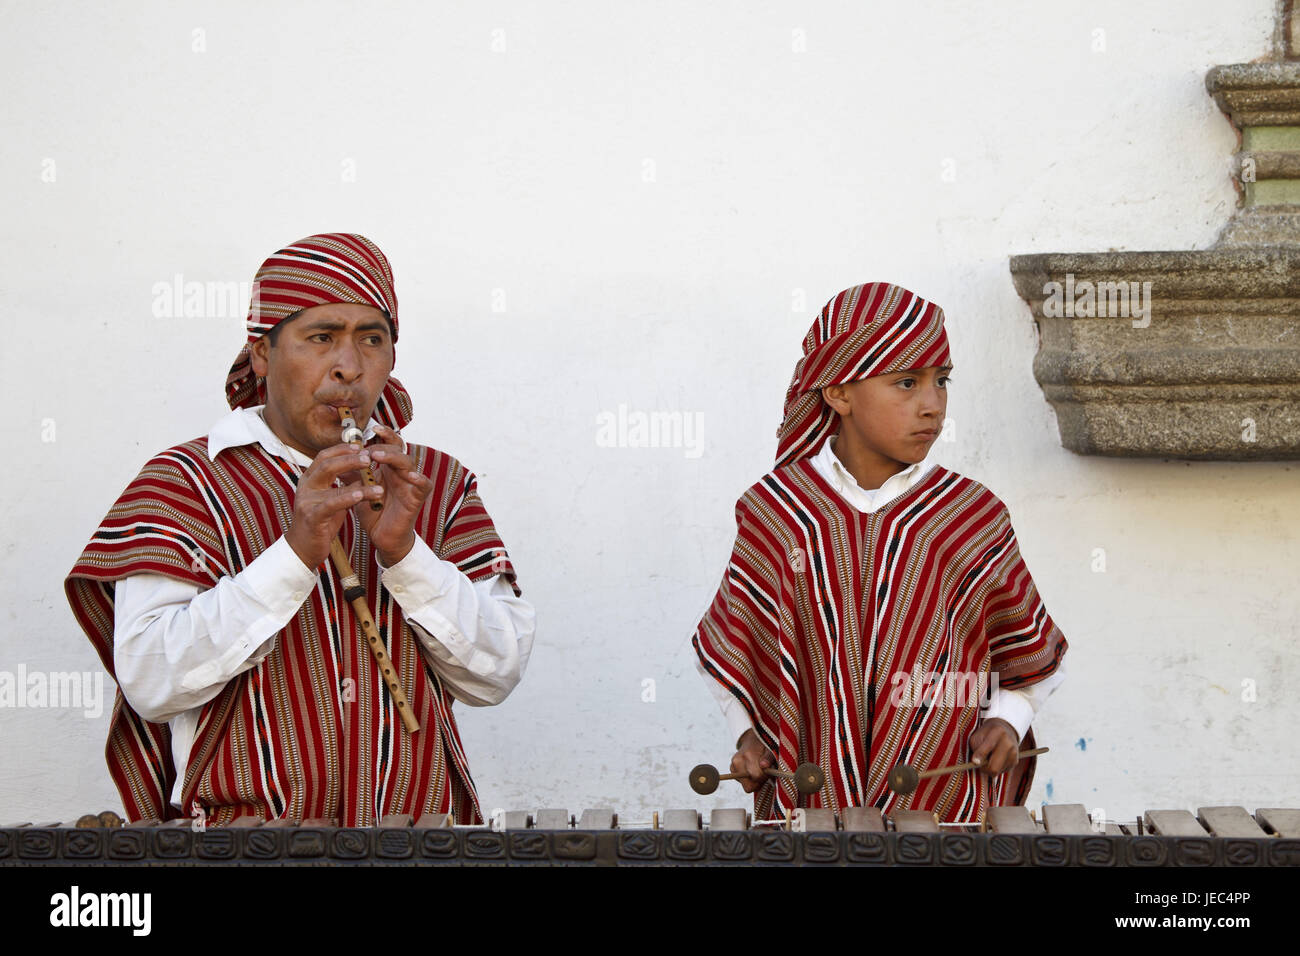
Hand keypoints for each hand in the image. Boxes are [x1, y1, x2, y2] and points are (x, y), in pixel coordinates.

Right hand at [283, 443, 382, 568]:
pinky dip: (348, 497)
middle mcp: (306, 486)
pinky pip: (332, 503)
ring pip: (330, 482)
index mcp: (309, 480)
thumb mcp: (331, 499)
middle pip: (327, 464)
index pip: (324, 456)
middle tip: (369, 457)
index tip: (360, 446)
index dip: (342, 449)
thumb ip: (342, 485)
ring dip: (355, 478)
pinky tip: (363, 494)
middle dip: (349, 458)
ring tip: (375, 478)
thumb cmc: (320, 522)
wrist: (303, 548)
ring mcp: (307, 501)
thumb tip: (362, 471)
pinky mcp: (312, 516)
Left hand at [349, 424, 431, 565]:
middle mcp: (401, 472)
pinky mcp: (418, 497)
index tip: (373, 427)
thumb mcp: (359, 489)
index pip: (390, 445)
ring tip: (378, 456)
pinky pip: (424, 484)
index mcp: (388, 468)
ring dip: (394, 458)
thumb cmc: (373, 512)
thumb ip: (352, 474)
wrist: (383, 537)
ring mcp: (411, 483)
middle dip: (384, 446)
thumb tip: (336, 457)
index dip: (384, 434)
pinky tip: (411, 476)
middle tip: (369, 448)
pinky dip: (419, 478)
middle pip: (398, 450)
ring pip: (408, 463)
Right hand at [729, 729, 774, 792]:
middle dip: (759, 782)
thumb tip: (764, 766)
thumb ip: (768, 758)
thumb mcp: (771, 749)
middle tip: (764, 773)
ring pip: (746, 786)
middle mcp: (738, 761)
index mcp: (748, 755)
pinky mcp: (732, 769)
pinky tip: (752, 770)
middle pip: (749, 786)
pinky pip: (743, 782)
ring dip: (754, 781)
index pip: (756, 776)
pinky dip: (749, 779)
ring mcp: (733, 766)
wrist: (754, 739)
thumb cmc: (765, 746)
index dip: (765, 777)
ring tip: (758, 770)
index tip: (768, 771)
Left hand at [968, 718, 1019, 775]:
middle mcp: (1009, 743)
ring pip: (997, 771)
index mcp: (998, 732)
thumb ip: (976, 747)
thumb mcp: (978, 735)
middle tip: (979, 763)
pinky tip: (995, 759)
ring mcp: (1014, 753)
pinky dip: (995, 768)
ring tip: (988, 758)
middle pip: (994, 766)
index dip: (980, 755)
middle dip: (983, 768)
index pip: (988, 746)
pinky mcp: (1015, 761)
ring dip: (989, 768)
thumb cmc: (987, 735)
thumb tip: (977, 762)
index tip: (974, 761)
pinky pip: (1001, 771)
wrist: (1005, 731)